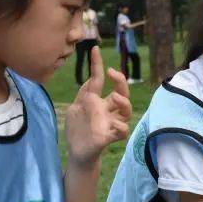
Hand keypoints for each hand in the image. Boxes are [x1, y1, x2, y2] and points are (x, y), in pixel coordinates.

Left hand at [65, 47, 131, 166]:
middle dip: (120, 81)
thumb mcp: (76, 106)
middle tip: (111, 72)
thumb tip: (91, 77)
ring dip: (124, 102)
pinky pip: (122, 131)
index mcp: (100, 102)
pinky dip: (121, 127)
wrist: (76, 152)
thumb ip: (84, 93)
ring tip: (115, 96)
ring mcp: (111, 123)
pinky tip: (114, 124)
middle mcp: (108, 111)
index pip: (100, 81)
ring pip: (126, 111)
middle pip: (122, 93)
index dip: (98, 65)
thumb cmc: (78, 129)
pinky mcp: (109, 137)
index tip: (94, 50)